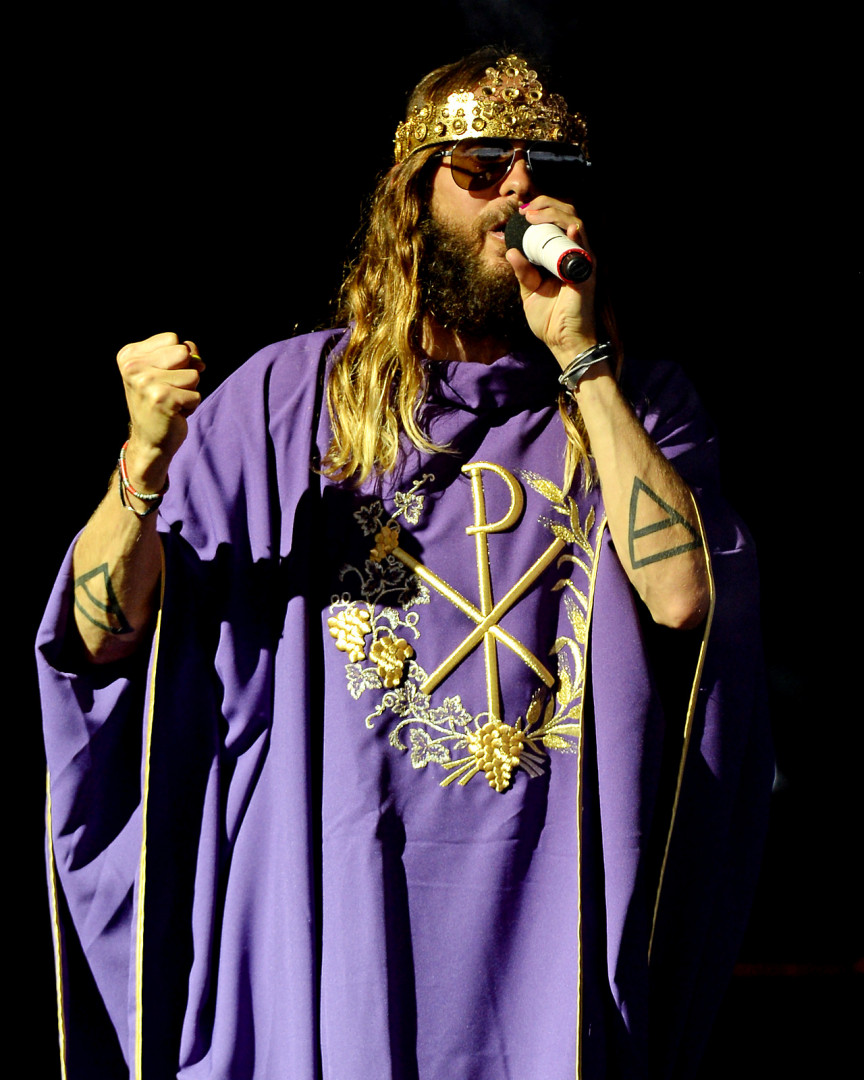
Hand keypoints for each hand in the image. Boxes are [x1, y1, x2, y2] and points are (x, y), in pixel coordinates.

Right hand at [117, 332, 203, 487]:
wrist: (151, 440)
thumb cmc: (161, 402)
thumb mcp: (168, 371)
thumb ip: (183, 354)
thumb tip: (197, 358)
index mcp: (129, 355)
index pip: (173, 339)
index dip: (178, 358)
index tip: (162, 377)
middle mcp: (133, 367)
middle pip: (184, 353)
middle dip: (186, 373)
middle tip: (169, 391)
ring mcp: (146, 383)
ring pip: (194, 375)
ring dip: (189, 391)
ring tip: (171, 402)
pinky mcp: (162, 399)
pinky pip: (197, 394)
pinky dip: (191, 406)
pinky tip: (174, 413)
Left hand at [506, 199, 598, 368]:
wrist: (561, 341)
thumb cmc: (548, 318)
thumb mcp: (529, 291)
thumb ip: (522, 272)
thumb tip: (511, 251)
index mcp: (559, 256)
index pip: (556, 223)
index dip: (541, 211)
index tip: (521, 212)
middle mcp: (573, 254)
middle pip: (567, 215)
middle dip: (547, 205)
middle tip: (526, 209)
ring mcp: (582, 261)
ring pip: (576, 223)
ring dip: (555, 214)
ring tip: (534, 215)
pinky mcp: (587, 273)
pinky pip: (584, 248)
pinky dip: (576, 235)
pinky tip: (567, 228)